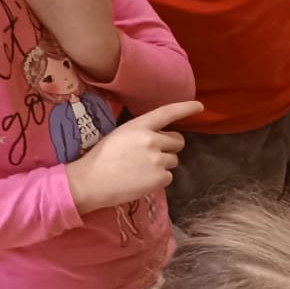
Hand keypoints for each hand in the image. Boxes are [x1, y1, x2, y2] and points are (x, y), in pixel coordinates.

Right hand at [63, 100, 198, 212]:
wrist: (90, 182)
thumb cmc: (101, 158)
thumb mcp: (120, 135)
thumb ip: (142, 133)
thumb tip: (161, 139)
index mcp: (139, 126)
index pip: (167, 113)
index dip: (185, 108)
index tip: (199, 107)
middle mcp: (152, 140)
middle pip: (178, 141)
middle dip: (169, 148)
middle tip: (149, 156)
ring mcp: (158, 160)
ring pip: (173, 160)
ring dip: (163, 164)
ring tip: (140, 169)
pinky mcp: (160, 178)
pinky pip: (168, 177)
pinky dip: (158, 179)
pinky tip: (141, 180)